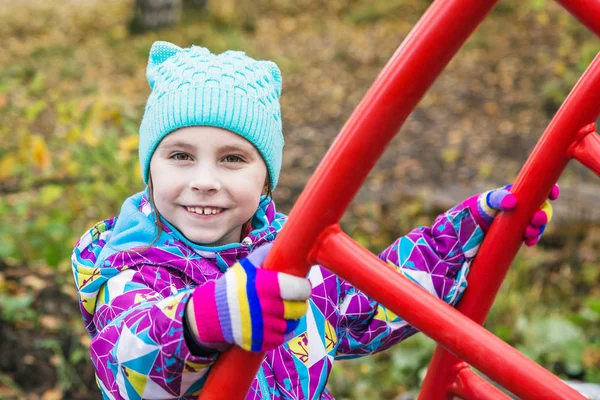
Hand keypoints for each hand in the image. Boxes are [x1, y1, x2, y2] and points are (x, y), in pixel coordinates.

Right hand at [188, 243, 310, 351]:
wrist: (211, 312)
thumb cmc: (233, 286)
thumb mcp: (247, 266)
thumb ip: (266, 253)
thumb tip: (287, 242)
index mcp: (265, 285)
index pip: (301, 289)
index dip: (305, 287)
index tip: (302, 286)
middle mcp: (265, 307)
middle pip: (299, 309)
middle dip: (299, 303)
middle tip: (295, 300)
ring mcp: (263, 327)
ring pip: (292, 325)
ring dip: (291, 318)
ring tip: (283, 311)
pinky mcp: (260, 342)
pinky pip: (283, 338)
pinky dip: (282, 332)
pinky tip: (275, 323)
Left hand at [463, 184, 559, 245]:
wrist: (465, 231)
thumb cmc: (476, 210)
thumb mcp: (486, 201)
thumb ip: (498, 197)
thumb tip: (513, 202)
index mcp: (517, 194)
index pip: (538, 190)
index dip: (549, 190)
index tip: (552, 195)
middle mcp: (521, 207)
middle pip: (542, 209)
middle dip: (544, 215)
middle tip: (536, 219)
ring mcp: (519, 221)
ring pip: (538, 224)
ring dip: (538, 228)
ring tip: (529, 233)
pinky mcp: (516, 235)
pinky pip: (531, 236)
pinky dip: (532, 238)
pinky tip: (528, 242)